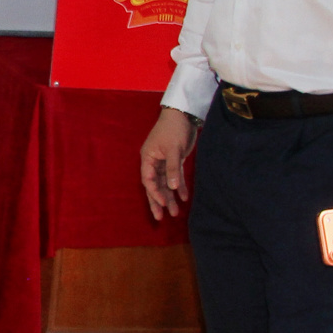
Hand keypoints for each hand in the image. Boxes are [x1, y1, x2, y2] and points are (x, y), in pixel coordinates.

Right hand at [140, 106, 199, 221]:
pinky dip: (179, 187)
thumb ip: (172, 169)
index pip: (148, 180)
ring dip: (170, 197)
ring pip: (165, 183)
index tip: (163, 204)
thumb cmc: (173, 129)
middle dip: (158, 201)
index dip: (154, 193)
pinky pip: (175, 177)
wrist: (183, 115)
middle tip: (161, 218)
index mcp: (148, 158)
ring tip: (175, 213)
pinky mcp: (175, 160)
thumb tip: (171, 188)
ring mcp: (163, 162)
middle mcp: (153, 162)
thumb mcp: (173, 149)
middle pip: (154, 185)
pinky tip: (184, 198)